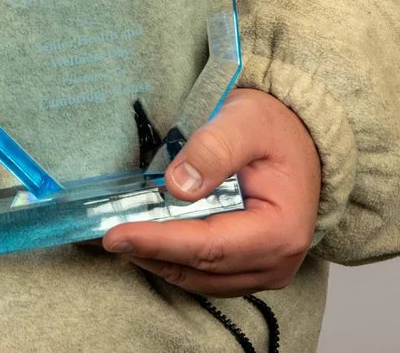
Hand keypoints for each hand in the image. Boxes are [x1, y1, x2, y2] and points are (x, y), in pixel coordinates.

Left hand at [102, 88, 320, 296]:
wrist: (299, 138)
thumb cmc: (275, 128)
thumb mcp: (246, 120)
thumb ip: (214, 149)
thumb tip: (178, 185)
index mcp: (281, 230)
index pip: (209, 246)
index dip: (159, 242)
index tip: (115, 234)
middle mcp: (276, 262)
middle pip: (199, 268)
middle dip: (147, 252)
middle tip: (100, 234)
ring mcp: (264, 270)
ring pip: (197, 278)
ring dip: (155, 259)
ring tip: (114, 237)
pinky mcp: (249, 268)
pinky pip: (203, 275)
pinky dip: (171, 259)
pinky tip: (143, 240)